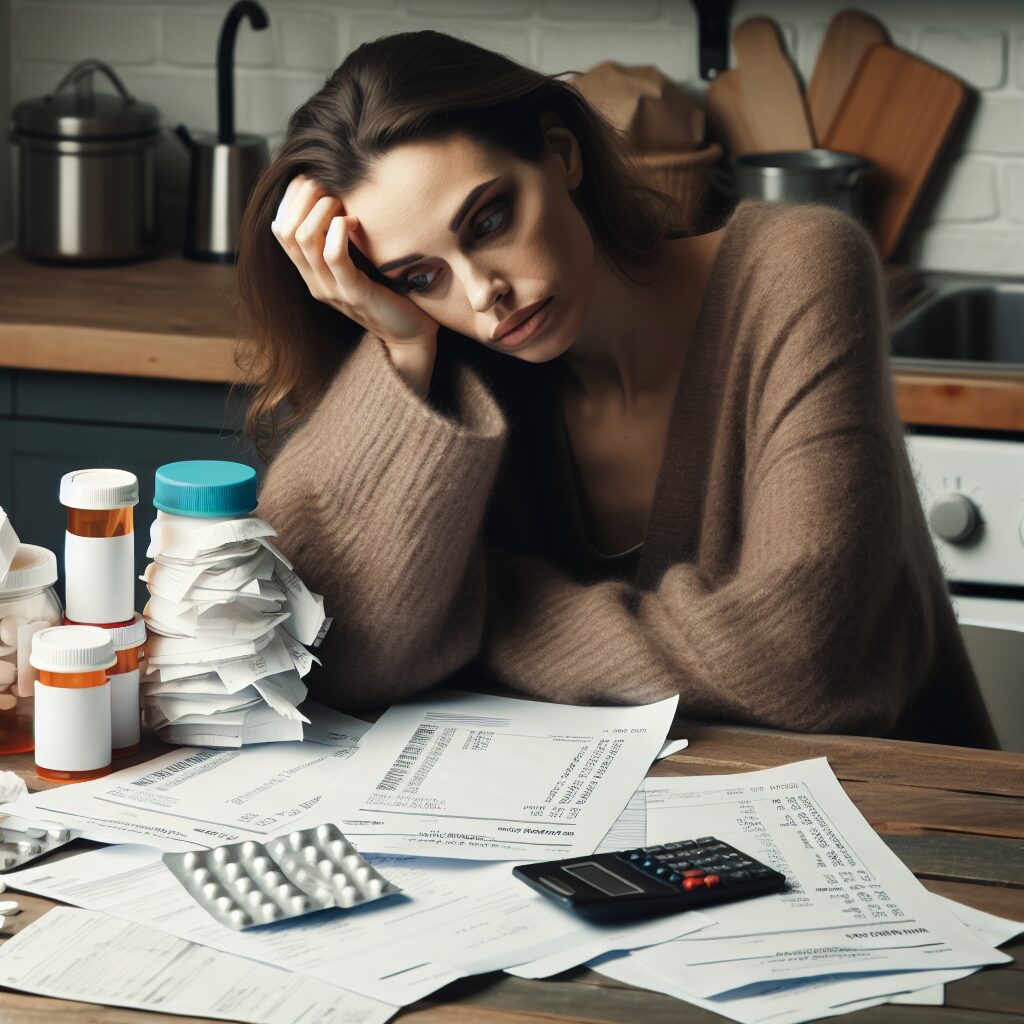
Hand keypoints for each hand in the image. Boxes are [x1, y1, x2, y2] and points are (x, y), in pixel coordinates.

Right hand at [271, 174, 437, 394]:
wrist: (410, 333)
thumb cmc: (390, 290)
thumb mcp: (359, 260)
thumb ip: (342, 237)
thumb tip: (336, 195)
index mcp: (311, 273)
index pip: (281, 228)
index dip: (292, 197)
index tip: (316, 180)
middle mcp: (315, 282)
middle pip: (287, 229)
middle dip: (305, 196)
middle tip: (330, 185)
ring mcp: (332, 290)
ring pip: (305, 238)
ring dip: (323, 209)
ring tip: (344, 203)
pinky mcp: (354, 293)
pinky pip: (334, 255)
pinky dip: (341, 229)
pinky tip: (356, 222)